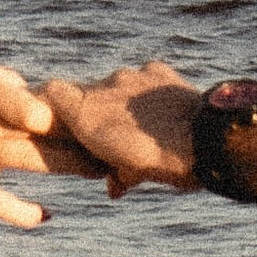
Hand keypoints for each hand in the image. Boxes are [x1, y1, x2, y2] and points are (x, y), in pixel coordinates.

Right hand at [0, 54, 106, 227]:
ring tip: (105, 175)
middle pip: (53, 130)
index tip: (109, 109)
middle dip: (92, 138)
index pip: (47, 96)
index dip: (81, 106)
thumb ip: (0, 83)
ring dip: (74, 168)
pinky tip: (46, 216)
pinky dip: (23, 213)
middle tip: (126, 144)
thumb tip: (33, 98)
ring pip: (37, 163)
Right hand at [40, 61, 202, 198]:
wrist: (205, 138)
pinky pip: (143, 78)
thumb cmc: (162, 162)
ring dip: (124, 105)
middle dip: (97, 114)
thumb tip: (115, 186)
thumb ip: (116, 174)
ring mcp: (131, 76)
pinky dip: (147, 94)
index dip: (51, 103)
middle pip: (88, 95)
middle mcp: (103, 87)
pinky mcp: (156, 70)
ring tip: (144, 126)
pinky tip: (161, 110)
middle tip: (114, 136)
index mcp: (87, 113)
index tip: (58, 119)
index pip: (51, 92)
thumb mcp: (132, 174)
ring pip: (116, 88)